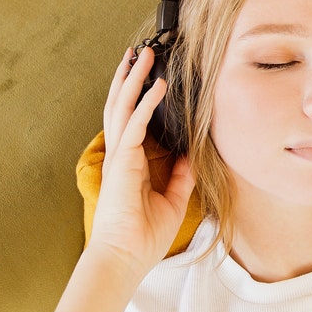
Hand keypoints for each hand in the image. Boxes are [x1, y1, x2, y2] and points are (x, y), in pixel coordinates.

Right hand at [86, 45, 195, 286]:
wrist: (126, 259)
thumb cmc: (143, 236)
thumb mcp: (173, 200)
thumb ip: (182, 176)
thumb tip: (193, 155)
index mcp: (128, 163)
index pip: (131, 120)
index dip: (136, 95)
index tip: (146, 76)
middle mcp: (120, 155)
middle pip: (120, 106)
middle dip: (128, 77)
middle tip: (139, 52)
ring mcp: (118, 157)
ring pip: (121, 107)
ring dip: (132, 79)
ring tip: (142, 55)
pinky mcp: (122, 163)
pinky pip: (134, 125)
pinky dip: (145, 104)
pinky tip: (157, 87)